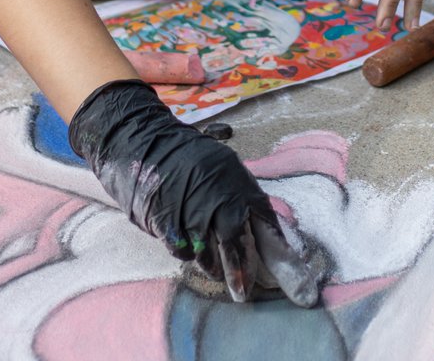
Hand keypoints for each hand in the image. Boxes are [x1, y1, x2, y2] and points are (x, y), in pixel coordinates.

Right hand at [68, 80, 317, 306]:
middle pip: (231, 240)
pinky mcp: (165, 218)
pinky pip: (180, 248)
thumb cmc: (188, 155)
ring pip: (204, 250)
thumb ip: (241, 192)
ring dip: (210, 264)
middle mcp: (215, 194)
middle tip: (241, 291)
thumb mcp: (222, 165)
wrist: (146, 142)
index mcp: (233, 177)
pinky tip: (188, 252)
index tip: (287, 257)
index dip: (274, 236)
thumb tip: (264, 220)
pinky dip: (185, 253)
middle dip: (237, 268)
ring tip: (213, 271)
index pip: (261, 211)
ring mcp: (189, 207)